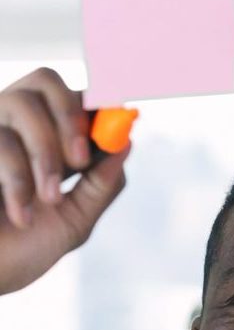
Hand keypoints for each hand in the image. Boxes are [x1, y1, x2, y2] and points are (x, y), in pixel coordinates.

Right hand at [0, 67, 127, 293]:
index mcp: (50, 141)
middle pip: (47, 80)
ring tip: (48, 199)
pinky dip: (17, 178)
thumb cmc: (23, 249)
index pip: (77, 98)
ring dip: (44, 155)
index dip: (99, 100)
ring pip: (22, 103)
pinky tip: (20, 214)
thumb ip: (101, 184)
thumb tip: (126, 142)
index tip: (120, 117)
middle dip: (70, 117)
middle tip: (80, 159)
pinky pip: (0, 139)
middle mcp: (16, 125)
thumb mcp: (74, 220)